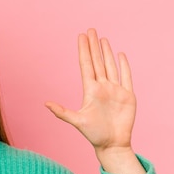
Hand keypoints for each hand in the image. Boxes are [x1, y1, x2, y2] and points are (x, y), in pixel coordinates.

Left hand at [46, 28, 144, 173]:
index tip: (81, 36)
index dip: (84, 50)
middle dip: (94, 46)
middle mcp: (102, 87)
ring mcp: (115, 90)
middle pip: (97, 62)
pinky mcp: (128, 96)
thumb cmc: (93, 135)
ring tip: (103, 39)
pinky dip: (124, 65)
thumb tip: (45, 104)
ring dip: (107, 52)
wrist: (112, 144)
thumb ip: (62, 112)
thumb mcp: (77, 121)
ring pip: (110, 66)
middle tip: (91, 29)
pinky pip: (126, 77)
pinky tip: (120, 55)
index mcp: (90, 90)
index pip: (86, 65)